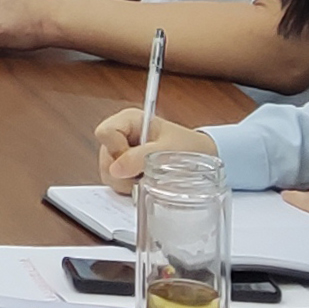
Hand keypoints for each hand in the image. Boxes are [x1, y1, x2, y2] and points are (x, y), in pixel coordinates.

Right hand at [94, 110, 218, 190]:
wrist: (204, 159)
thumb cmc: (189, 148)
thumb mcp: (167, 151)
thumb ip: (139, 158)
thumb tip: (114, 170)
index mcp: (129, 120)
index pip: (105, 133)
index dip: (117, 150)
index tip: (136, 160)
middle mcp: (122, 134)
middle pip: (104, 154)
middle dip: (122, 172)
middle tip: (143, 176)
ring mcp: (122, 152)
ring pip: (107, 170)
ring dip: (126, 182)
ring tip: (147, 181)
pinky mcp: (126, 168)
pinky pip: (116, 180)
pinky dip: (128, 187)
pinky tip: (144, 185)